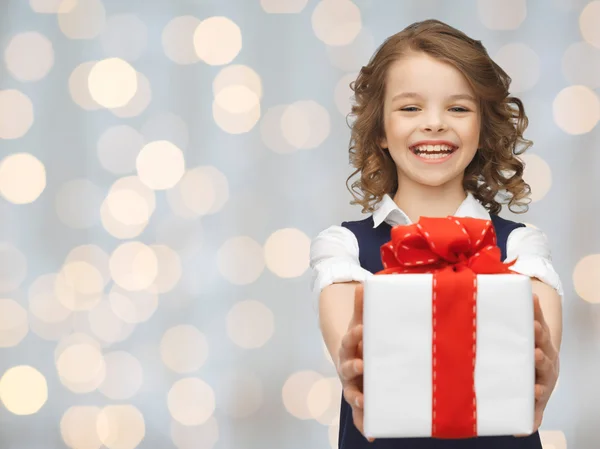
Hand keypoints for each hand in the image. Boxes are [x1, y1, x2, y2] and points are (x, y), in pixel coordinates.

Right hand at [337, 284, 373, 441]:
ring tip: (362, 401)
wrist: (356, 357)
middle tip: (362, 364)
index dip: (354, 336)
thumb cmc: (364, 338)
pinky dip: (364, 425)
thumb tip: (365, 283)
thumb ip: (364, 306)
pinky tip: (371, 434)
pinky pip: (361, 415)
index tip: (361, 331)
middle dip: (354, 367)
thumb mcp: (363, 320)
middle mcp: (348, 367)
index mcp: (349, 346)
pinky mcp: (362, 401)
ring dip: (357, 398)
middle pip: (347, 368)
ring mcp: (353, 385)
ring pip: (352, 393)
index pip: (349, 339)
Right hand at [516, 293, 559, 436]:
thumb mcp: (533, 400)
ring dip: (538, 329)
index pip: (541, 384)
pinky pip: (538, 315)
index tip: (536, 388)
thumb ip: (530, 413)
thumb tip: (520, 432)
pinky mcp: (539, 326)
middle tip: (536, 354)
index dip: (539, 386)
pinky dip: (535, 307)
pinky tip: (531, 296)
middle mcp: (546, 360)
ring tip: (533, 322)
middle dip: (540, 356)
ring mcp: (543, 342)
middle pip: (544, 358)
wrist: (545, 360)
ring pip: (542, 335)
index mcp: (542, 380)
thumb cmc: (534, 381)